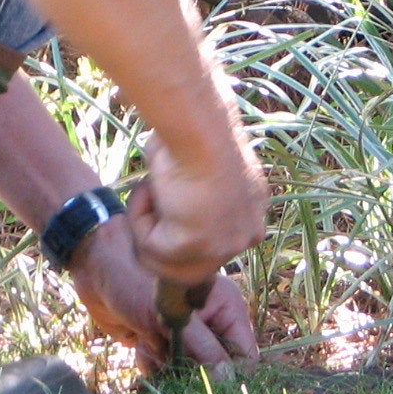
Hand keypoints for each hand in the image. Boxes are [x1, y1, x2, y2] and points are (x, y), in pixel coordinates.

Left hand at [68, 214, 258, 374]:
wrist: (94, 269)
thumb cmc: (135, 281)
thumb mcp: (174, 317)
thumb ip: (205, 349)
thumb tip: (228, 381)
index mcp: (225, 307)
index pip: (244, 353)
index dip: (230, 374)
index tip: (209, 385)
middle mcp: (211, 321)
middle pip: (215, 368)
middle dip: (191, 371)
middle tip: (168, 357)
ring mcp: (186, 332)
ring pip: (189, 372)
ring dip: (168, 367)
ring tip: (149, 347)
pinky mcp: (162, 341)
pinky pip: (167, 368)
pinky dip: (153, 363)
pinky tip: (139, 347)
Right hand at [126, 126, 269, 284]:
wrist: (199, 128)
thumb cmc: (199, 132)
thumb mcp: (203, 168)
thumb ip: (195, 194)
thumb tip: (170, 201)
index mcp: (253, 215)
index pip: (213, 244)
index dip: (177, 227)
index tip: (162, 196)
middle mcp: (246, 235)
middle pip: (191, 265)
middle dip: (159, 237)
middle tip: (148, 197)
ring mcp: (224, 247)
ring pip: (166, 261)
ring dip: (146, 224)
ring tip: (150, 187)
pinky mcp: (194, 248)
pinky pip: (149, 247)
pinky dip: (139, 216)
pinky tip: (150, 187)